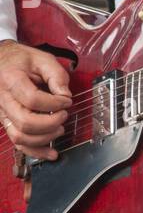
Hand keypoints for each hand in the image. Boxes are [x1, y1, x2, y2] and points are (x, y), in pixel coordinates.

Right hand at [0, 40, 72, 160]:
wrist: (0, 61)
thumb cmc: (20, 60)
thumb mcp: (41, 59)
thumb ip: (57, 75)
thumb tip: (65, 96)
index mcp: (11, 80)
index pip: (32, 99)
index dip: (54, 103)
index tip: (66, 101)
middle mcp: (3, 99)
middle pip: (25, 122)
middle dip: (50, 123)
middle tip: (63, 115)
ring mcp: (3, 113)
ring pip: (20, 136)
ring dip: (45, 138)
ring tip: (59, 129)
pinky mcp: (7, 122)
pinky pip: (18, 142)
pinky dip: (36, 151)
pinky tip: (51, 153)